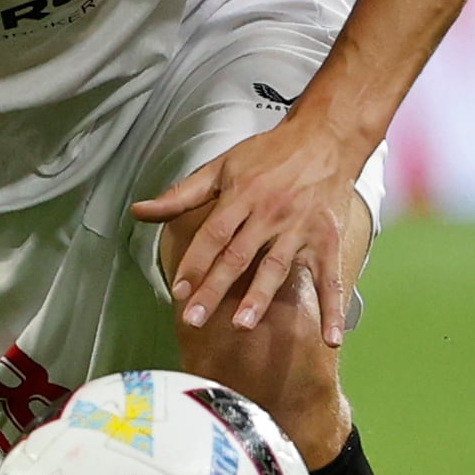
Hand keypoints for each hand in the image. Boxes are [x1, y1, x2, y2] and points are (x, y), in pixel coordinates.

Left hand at [136, 116, 369, 341]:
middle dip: (214, 289)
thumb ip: (181, 194)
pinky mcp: (327, 240)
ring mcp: (300, 228)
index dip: (194, 263)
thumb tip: (141, 210)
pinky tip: (330, 336)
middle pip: (238, 256)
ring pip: (276, 267)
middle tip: (195, 319)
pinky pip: (330, 279)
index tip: (179, 290)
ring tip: (242, 323)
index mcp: (242, 194)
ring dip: (259, 297)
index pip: (213, 234)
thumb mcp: (222, 165)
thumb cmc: (272, 152)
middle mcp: (270, 213)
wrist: (326, 137)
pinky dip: (333, 309)